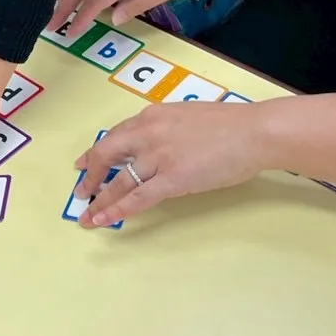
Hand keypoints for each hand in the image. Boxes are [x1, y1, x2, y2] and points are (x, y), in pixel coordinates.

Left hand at [74, 100, 260, 227]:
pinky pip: (137, 198)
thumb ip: (168, 129)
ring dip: (100, 199)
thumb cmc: (231, 125)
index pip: (117, 134)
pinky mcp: (172, 179)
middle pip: (107, 153)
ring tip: (87, 214)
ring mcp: (159, 157)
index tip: (85, 161)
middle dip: (90, 174)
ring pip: (119, 181)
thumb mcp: (189, 117)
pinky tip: (103, 219)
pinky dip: (117, 210)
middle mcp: (149, 132)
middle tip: (81, 190)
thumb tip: (157, 146)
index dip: (97, 151)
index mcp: (154, 116)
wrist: (253, 132)